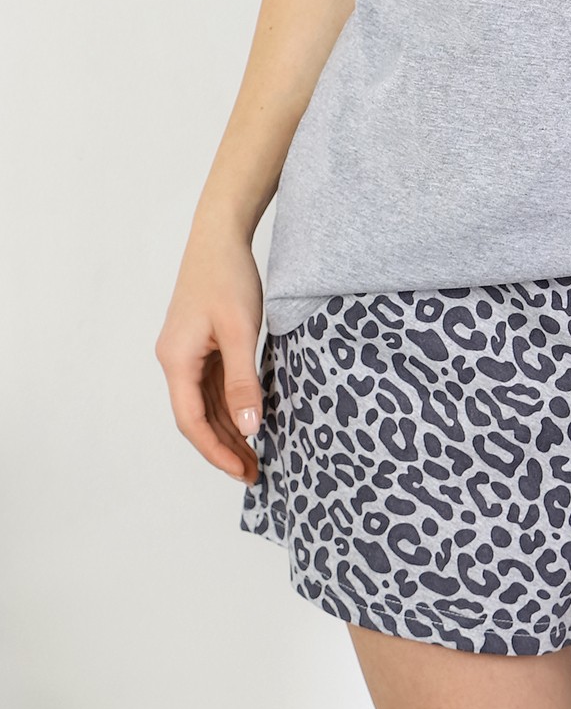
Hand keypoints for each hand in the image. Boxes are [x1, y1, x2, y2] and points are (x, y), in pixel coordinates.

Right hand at [155, 221, 265, 487]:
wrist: (220, 236)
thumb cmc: (227, 277)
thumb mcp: (241, 331)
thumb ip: (243, 381)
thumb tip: (249, 427)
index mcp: (177, 360)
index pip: (191, 421)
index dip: (215, 451)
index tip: (241, 471)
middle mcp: (176, 361)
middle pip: (197, 417)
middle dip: (224, 447)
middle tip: (255, 473)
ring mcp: (187, 353)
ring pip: (206, 403)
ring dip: (229, 429)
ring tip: (255, 455)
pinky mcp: (201, 344)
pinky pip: (213, 385)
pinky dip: (230, 405)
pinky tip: (250, 419)